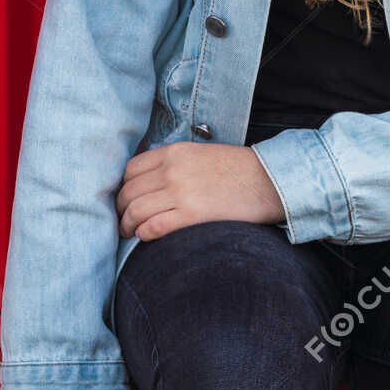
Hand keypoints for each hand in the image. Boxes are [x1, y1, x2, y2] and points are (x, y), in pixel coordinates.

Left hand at [115, 143, 286, 240]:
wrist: (268, 181)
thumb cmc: (236, 169)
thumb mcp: (199, 154)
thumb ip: (173, 164)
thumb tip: (151, 183)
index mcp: (173, 152)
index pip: (131, 169)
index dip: (124, 187)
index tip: (126, 199)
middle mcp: (172, 170)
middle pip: (129, 191)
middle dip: (121, 209)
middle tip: (122, 221)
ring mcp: (181, 192)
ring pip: (136, 210)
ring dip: (127, 224)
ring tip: (128, 233)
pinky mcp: (192, 214)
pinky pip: (154, 226)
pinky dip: (144, 233)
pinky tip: (144, 237)